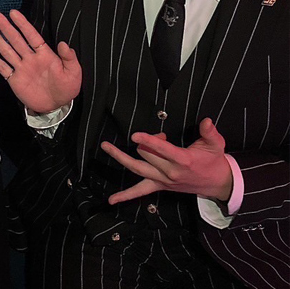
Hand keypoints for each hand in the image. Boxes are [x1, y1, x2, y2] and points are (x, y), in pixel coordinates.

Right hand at [0, 10, 81, 113]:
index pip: (31, 35)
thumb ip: (69, 57)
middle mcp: (31, 58)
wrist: (57, 106)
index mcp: (45, 54)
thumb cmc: (67, 88)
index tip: (14, 13)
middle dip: (6, 28)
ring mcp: (22, 68)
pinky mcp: (15, 80)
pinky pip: (3, 67)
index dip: (22, 24)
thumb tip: (64, 44)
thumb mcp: (73, 72)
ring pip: (7, 51)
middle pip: (16, 40)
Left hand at [101, 118, 232, 203]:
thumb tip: (206, 121)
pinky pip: (140, 192)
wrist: (216, 183)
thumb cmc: (213, 160)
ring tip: (106, 146)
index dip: (148, 141)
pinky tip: (112, 200)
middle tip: (159, 137)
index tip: (135, 134)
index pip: (161, 150)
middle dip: (147, 141)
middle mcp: (170, 172)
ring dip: (120, 157)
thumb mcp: (216, 144)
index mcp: (182, 160)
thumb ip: (210, 132)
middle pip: (147, 154)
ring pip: (137, 168)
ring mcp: (162, 180)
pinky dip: (125, 196)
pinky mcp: (159, 186)